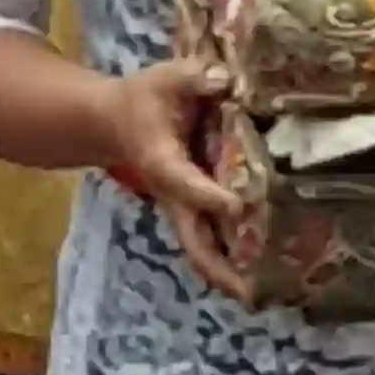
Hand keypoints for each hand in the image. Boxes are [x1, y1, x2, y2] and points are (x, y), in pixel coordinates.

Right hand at [103, 58, 248, 296]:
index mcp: (162, 164)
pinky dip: (231, 259)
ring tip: (261, 296)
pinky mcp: (192, 209)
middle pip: (194, 241)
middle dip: (220, 269)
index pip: (186, 184)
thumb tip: (226, 80)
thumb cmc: (142, 100)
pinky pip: (211, 239)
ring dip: (227, 273)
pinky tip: (261, 272)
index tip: (237, 207)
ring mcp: (182, 207)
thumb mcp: (164, 79)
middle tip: (251, 295)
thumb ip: (193, 78)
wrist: (113, 121)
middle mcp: (173, 196)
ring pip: (202, 248)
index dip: (209, 195)